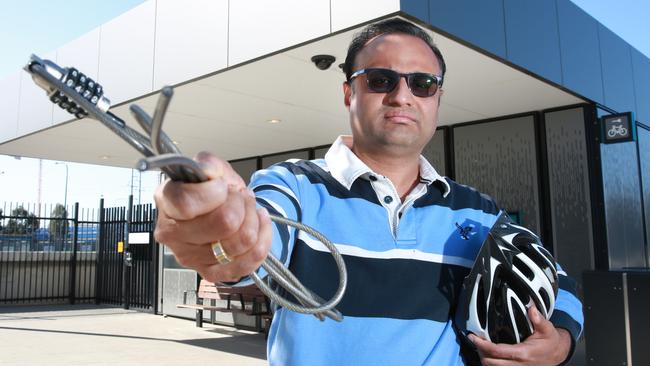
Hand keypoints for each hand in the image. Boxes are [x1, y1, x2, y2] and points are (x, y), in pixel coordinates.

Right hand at [154, 152, 272, 282]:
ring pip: (240, 242)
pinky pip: (249, 262)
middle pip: (224, 224)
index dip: (215, 193)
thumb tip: (210, 172)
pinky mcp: (209, 273)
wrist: (223, 210)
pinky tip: (258, 225)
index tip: (222, 187)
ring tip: (249, 209)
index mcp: (166, 202)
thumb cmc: (213, 190)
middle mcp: (172, 233)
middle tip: (241, 197)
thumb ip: (209, 164)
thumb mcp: (212, 169)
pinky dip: (262, 239)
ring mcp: (189, 257)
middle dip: (243, 204)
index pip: (187, 203)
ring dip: (254, 220)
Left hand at [469, 305, 571, 365]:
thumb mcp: (548, 329)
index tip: (473, 337)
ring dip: (484, 358)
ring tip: (481, 347)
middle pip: (490, 362)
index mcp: (523, 353)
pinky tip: (489, 354)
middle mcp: (518, 364)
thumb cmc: (551, 342)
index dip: (482, 345)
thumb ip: (539, 320)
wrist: (559, 354)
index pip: (497, 351)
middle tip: (476, 340)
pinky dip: (491, 363)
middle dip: (480, 352)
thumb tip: (532, 309)